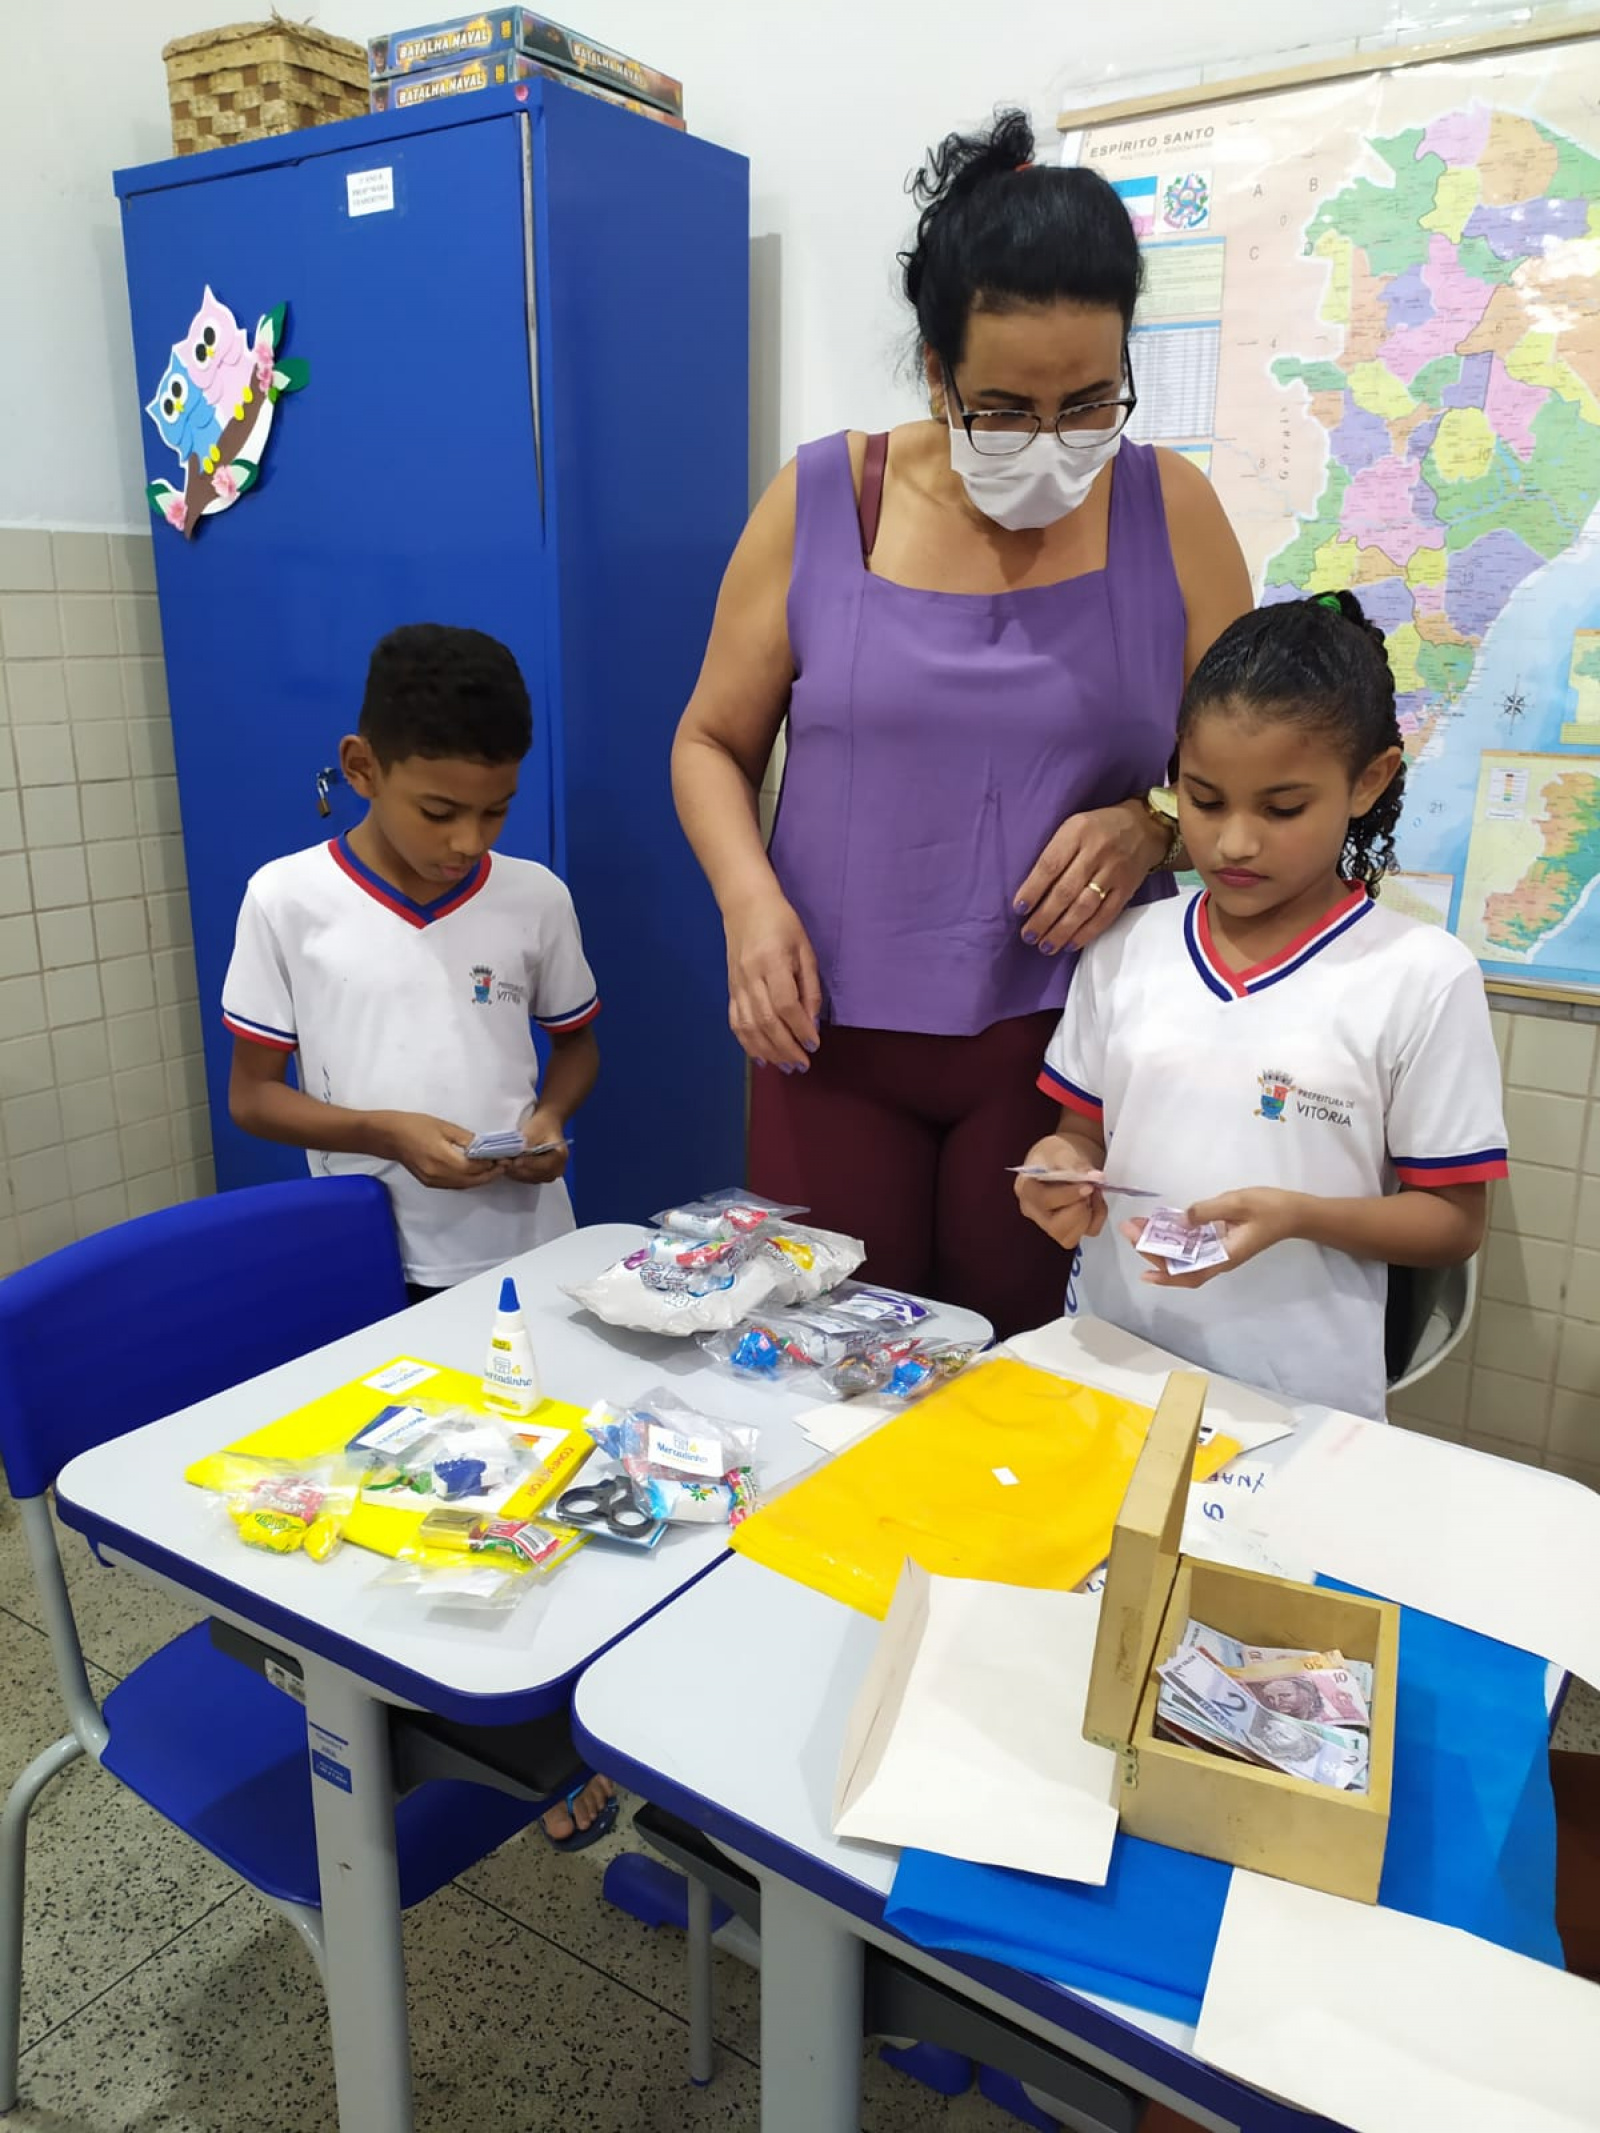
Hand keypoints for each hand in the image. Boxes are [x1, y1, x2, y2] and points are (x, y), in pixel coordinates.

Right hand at [377, 1112, 504, 1190]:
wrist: (389, 1137)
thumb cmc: (415, 1126)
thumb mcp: (444, 1126)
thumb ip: (466, 1139)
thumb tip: (486, 1147)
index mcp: (443, 1159)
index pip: (475, 1166)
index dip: (492, 1163)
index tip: (505, 1156)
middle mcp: (439, 1175)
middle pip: (472, 1180)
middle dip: (491, 1174)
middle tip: (505, 1164)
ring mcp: (434, 1182)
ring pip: (465, 1185)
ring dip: (481, 1179)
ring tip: (495, 1169)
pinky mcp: (430, 1183)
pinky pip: (455, 1185)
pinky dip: (469, 1180)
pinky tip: (477, 1172)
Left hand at [505, 1111, 570, 1185]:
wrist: (546, 1125)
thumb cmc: (542, 1125)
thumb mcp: (534, 1131)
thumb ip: (526, 1145)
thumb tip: (514, 1157)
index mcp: (560, 1156)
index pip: (544, 1165)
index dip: (528, 1164)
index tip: (514, 1162)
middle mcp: (557, 1169)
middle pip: (536, 1174)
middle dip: (517, 1169)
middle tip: (501, 1163)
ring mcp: (549, 1175)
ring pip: (529, 1178)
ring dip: (514, 1172)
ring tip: (501, 1164)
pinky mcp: (540, 1177)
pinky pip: (527, 1179)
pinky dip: (515, 1174)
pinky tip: (506, 1167)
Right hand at [724, 888, 822, 1069]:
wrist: (745, 905)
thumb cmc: (782, 924)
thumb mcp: (805, 950)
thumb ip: (810, 987)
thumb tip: (811, 1023)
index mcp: (773, 963)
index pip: (786, 1005)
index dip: (800, 1029)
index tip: (814, 1045)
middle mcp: (751, 977)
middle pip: (767, 1021)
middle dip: (786, 1048)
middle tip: (802, 1065)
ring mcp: (736, 985)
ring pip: (749, 1027)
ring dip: (768, 1051)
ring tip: (786, 1066)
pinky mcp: (730, 989)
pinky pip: (735, 1022)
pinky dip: (747, 1044)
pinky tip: (761, 1058)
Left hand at [1013, 800, 1166, 955]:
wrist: (1145, 826)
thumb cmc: (1098, 828)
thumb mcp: (1073, 827)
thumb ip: (1056, 852)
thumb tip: (1031, 891)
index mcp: (1077, 832)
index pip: (1050, 865)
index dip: (1033, 889)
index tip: (1019, 909)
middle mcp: (1096, 852)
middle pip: (1065, 891)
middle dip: (1044, 917)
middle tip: (1028, 935)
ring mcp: (1114, 872)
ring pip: (1084, 907)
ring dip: (1062, 930)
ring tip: (1045, 946)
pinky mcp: (1127, 889)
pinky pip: (1106, 915)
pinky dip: (1087, 933)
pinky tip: (1071, 944)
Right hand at [1015, 1135, 1108, 1252]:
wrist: (1067, 1158)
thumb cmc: (1058, 1152)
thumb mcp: (1062, 1151)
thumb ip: (1075, 1164)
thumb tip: (1095, 1176)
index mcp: (1026, 1189)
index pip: (1044, 1201)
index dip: (1067, 1196)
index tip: (1088, 1185)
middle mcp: (1033, 1211)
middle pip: (1055, 1227)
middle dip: (1078, 1210)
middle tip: (1090, 1189)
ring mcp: (1050, 1224)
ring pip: (1070, 1237)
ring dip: (1088, 1216)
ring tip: (1093, 1193)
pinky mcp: (1069, 1229)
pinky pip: (1088, 1232)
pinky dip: (1097, 1218)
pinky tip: (1096, 1201)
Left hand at [1120, 1188, 1300, 1288]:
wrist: (1295, 1212)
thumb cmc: (1270, 1209)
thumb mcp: (1237, 1203)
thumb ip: (1207, 1211)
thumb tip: (1181, 1218)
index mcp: (1224, 1256)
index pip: (1190, 1274)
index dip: (1166, 1276)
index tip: (1144, 1271)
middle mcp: (1218, 1258)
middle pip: (1180, 1265)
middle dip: (1153, 1251)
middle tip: (1131, 1230)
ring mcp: (1218, 1250)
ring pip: (1183, 1254)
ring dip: (1160, 1243)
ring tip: (1137, 1226)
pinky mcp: (1219, 1239)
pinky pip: (1191, 1243)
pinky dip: (1174, 1236)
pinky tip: (1159, 1224)